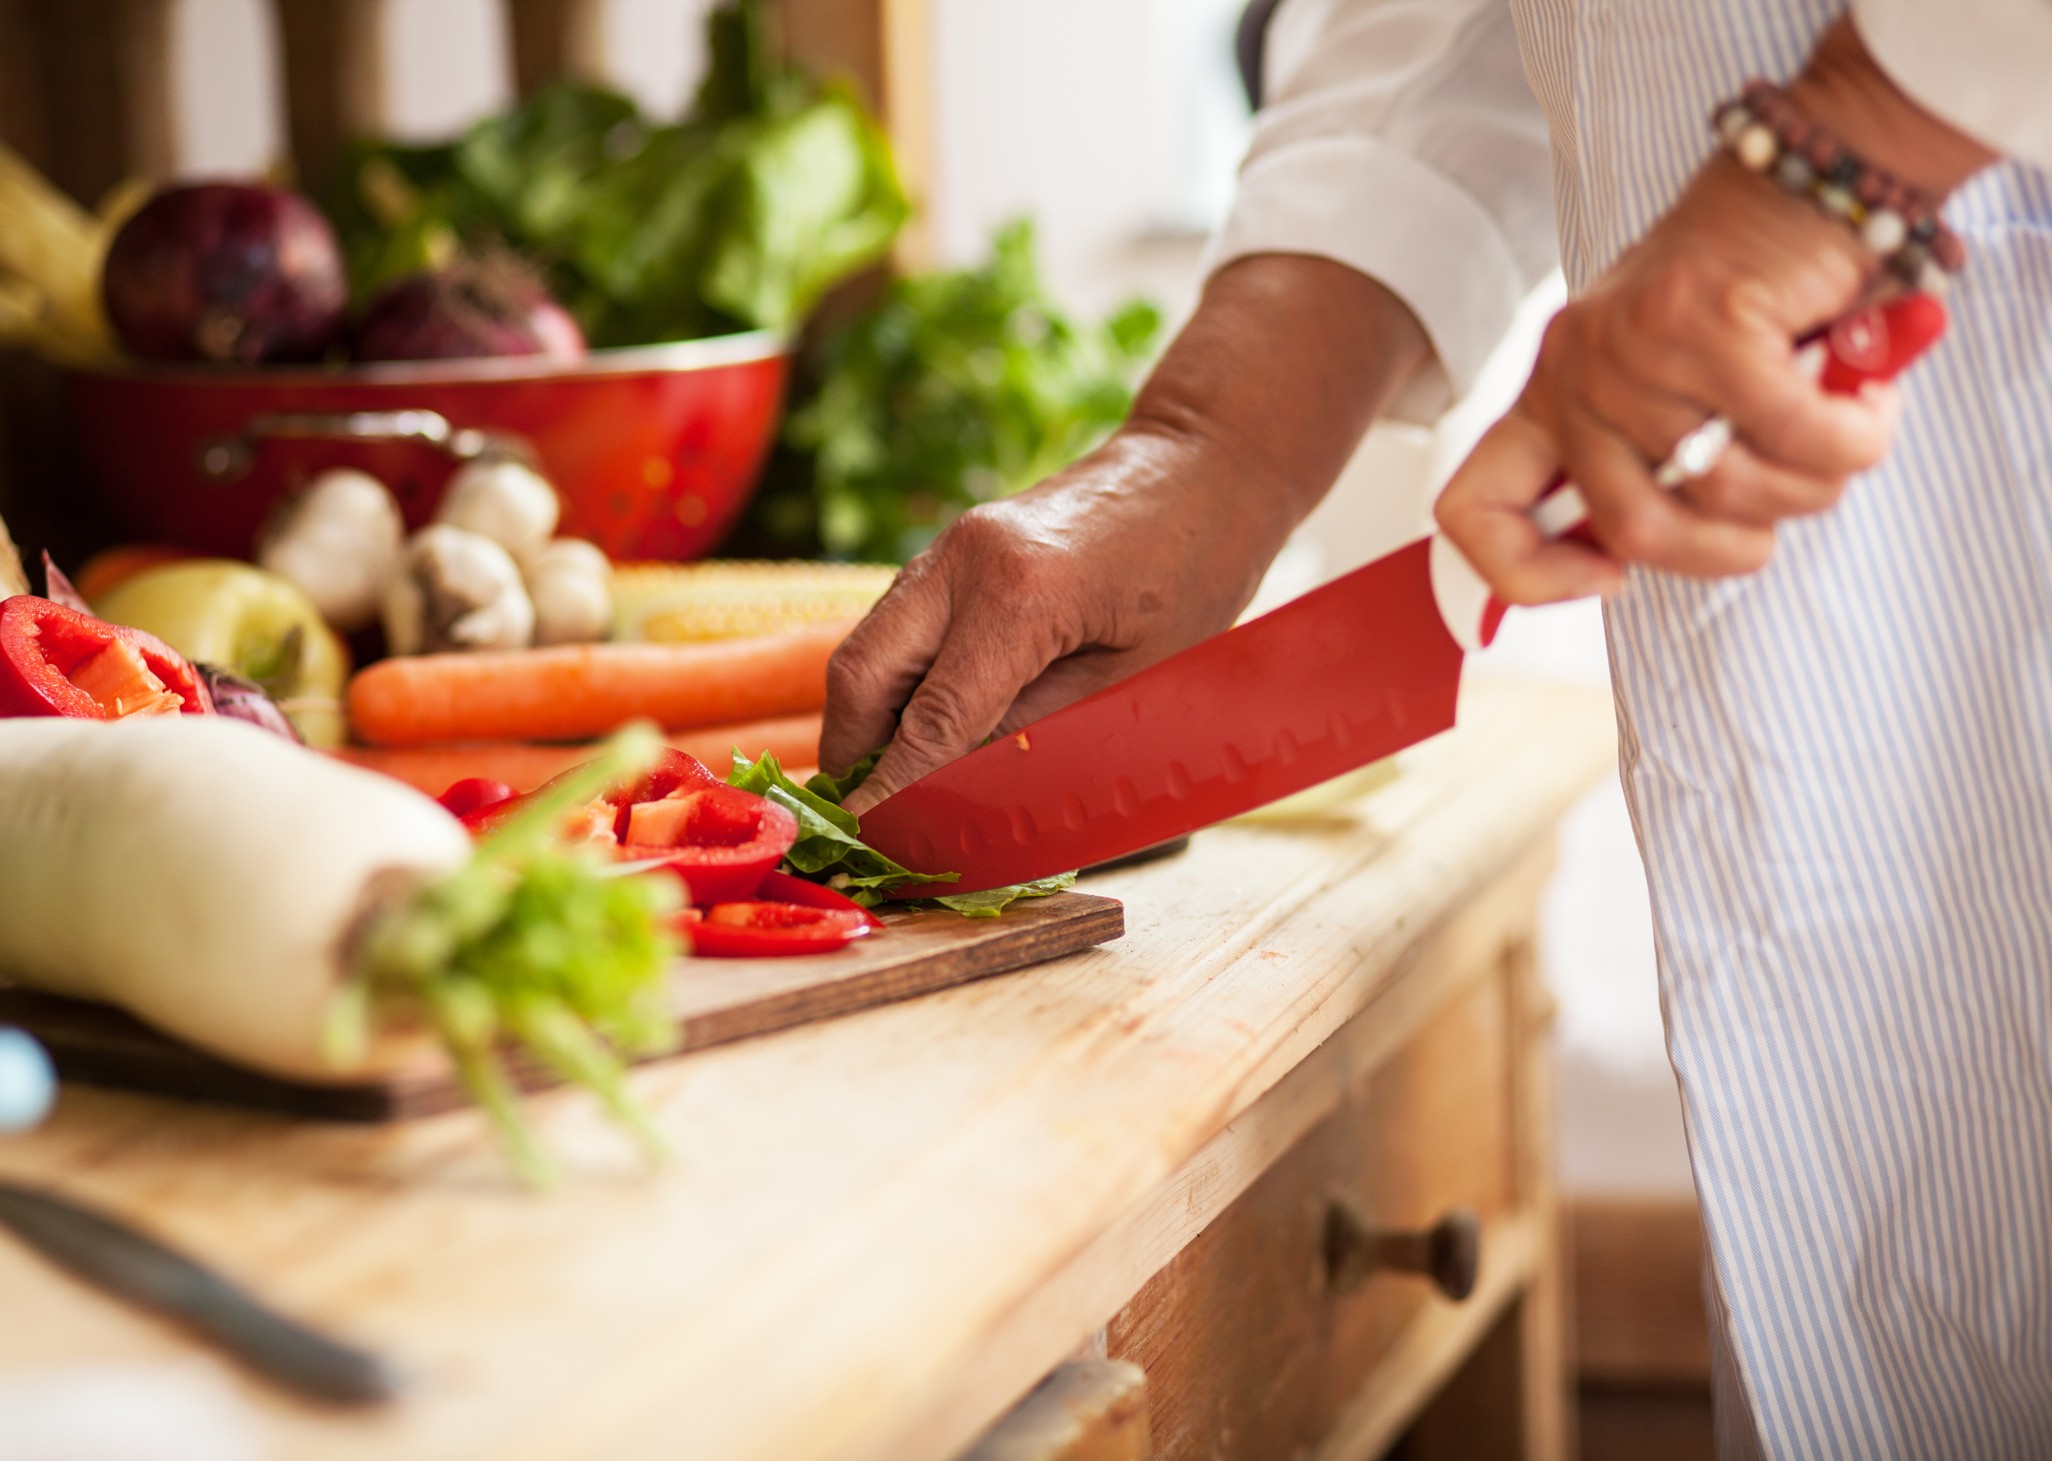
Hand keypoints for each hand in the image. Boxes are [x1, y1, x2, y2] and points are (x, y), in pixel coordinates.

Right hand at [824, 256, 1431, 813]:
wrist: (1201, 464)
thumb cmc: (1196, 571)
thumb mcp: (1134, 677)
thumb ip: (1039, 730)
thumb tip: (960, 789)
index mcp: (1020, 595)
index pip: (930, 719)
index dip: (895, 790)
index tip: (876, 843)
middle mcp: (963, 562)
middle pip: (860, 674)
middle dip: (850, 754)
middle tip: (867, 818)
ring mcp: (948, 546)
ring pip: (865, 646)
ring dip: (864, 719)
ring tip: (887, 783)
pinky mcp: (951, 547)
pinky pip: (896, 625)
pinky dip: (891, 683)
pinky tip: (916, 727)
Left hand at [1434, 17, 1993, 605]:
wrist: (1809, 171)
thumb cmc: (1750, 295)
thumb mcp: (1674, 391)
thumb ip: (1652, 467)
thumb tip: (1632, 565)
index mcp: (1550, 395)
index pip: (1472, 512)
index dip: (1526, 576)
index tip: (1609, 578)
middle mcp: (1576, 372)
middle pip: (1635, 531)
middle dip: (1731, 549)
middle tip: (1784, 499)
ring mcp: (1637, 348)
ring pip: (1731, 491)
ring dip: (1811, 485)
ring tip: (1841, 434)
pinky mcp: (1712, 324)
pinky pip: (1799, 438)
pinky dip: (1853, 438)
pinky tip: (1868, 405)